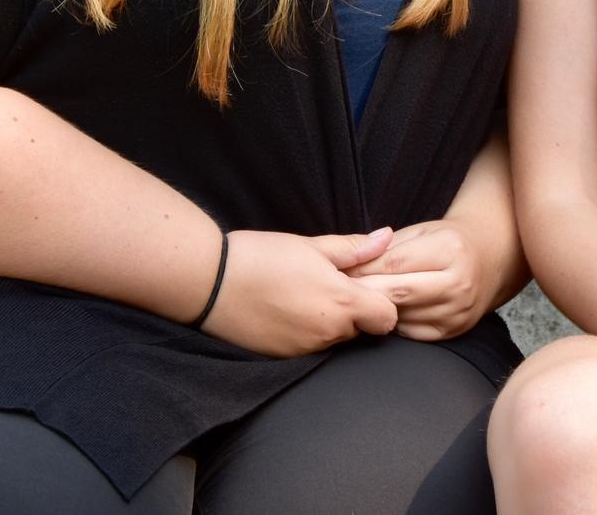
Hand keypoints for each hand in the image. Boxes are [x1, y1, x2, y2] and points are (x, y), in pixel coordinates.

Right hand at [203, 228, 398, 356]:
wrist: (209, 283)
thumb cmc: (261, 256)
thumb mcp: (310, 245)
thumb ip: (353, 248)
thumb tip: (386, 238)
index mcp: (341, 303)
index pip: (387, 317)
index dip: (381, 302)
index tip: (363, 285)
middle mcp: (328, 333)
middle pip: (361, 328)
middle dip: (353, 310)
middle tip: (327, 284)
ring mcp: (305, 350)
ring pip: (335, 339)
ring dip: (328, 322)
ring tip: (302, 294)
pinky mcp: (284, 359)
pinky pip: (309, 348)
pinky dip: (306, 333)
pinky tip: (286, 310)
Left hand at [344, 218, 497, 340]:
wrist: (488, 260)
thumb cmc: (447, 241)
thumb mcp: (421, 232)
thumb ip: (387, 248)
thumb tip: (350, 264)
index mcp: (450, 250)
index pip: (394, 264)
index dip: (362, 269)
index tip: (339, 271)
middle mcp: (458, 283)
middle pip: (396, 293)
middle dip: (363, 292)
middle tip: (338, 290)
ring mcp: (457, 311)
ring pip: (400, 315)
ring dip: (374, 310)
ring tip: (356, 301)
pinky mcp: (452, 331)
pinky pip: (410, 332)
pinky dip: (392, 323)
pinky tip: (383, 312)